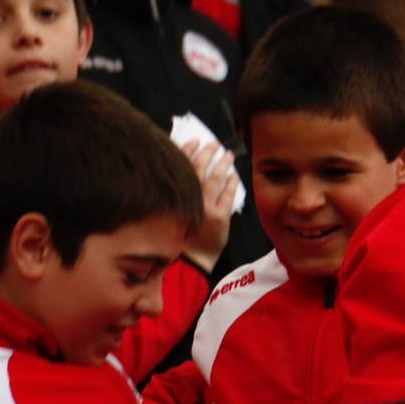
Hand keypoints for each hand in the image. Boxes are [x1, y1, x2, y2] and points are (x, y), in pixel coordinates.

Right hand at [180, 140, 239, 272]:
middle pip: (198, 169)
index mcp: (174, 197)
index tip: (195, 140)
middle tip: (214, 143)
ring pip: (215, 180)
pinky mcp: (220, 218)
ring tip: (228, 154)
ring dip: (222, 165)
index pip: (180, 167)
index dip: (187, 151)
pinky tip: (235, 175)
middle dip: (207, 153)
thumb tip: (181, 173)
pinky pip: (228, 196)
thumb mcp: (170, 214)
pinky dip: (232, 184)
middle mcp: (189, 200)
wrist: (187, 263)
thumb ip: (176, 195)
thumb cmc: (175, 239)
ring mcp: (206, 208)